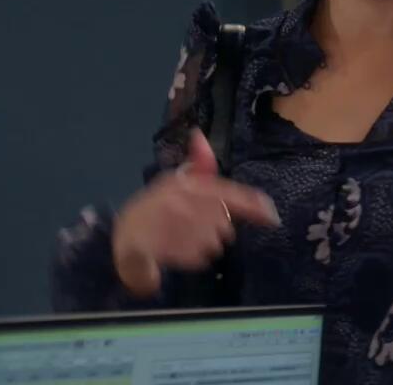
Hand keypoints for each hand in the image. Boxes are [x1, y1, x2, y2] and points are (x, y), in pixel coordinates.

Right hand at [112, 129, 280, 296]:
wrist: (120, 236)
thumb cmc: (153, 207)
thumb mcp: (174, 181)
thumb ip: (198, 163)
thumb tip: (198, 134)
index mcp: (184, 182)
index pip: (227, 192)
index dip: (253, 205)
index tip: (272, 217)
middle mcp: (181, 202)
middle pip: (225, 223)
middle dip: (217, 226)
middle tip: (194, 224)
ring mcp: (173, 228)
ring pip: (214, 242)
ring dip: (205, 242)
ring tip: (182, 236)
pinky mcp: (168, 251)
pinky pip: (199, 257)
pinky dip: (193, 256)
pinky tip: (177, 249)